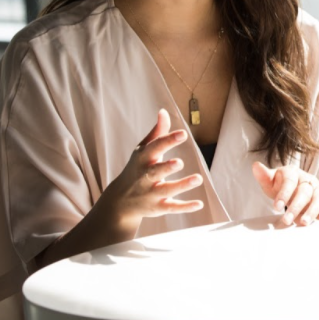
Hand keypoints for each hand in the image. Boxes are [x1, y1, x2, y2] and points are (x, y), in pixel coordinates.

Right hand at [98, 109, 203, 229]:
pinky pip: (171, 208)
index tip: (182, 134)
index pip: (154, 148)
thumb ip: (157, 133)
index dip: (167, 141)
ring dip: (182, 185)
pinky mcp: (157, 208)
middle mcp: (145, 177)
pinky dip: (185, 207)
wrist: (119, 201)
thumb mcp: (143, 150)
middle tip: (179, 162)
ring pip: (166, 190)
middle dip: (166, 167)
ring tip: (198, 178)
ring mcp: (151, 194)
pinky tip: (199, 204)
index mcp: (142, 159)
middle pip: (155, 172)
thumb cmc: (136, 169)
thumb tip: (164, 111)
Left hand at [252, 161, 318, 226]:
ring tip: (303, 223)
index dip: (284, 194)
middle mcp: (307, 179)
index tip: (276, 207)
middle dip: (295, 207)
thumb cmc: (281, 185)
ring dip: (312, 211)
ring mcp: (318, 188)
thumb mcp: (270, 181)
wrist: (294, 187)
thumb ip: (264, 176)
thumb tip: (256, 166)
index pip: (289, 181)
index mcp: (293, 173)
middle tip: (286, 220)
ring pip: (318, 198)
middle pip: (304, 192)